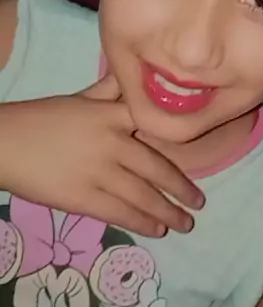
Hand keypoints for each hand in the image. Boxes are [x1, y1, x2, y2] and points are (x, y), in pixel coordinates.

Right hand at [0, 74, 203, 236]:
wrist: (4, 143)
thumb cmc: (41, 118)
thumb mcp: (80, 97)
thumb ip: (110, 91)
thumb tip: (134, 76)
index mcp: (111, 115)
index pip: (154, 127)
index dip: (179, 144)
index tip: (198, 158)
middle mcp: (111, 143)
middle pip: (156, 168)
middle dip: (181, 189)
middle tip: (199, 202)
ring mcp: (98, 172)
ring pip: (142, 195)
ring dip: (167, 211)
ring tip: (185, 223)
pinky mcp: (82, 198)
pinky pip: (119, 212)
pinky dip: (141, 222)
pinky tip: (156, 230)